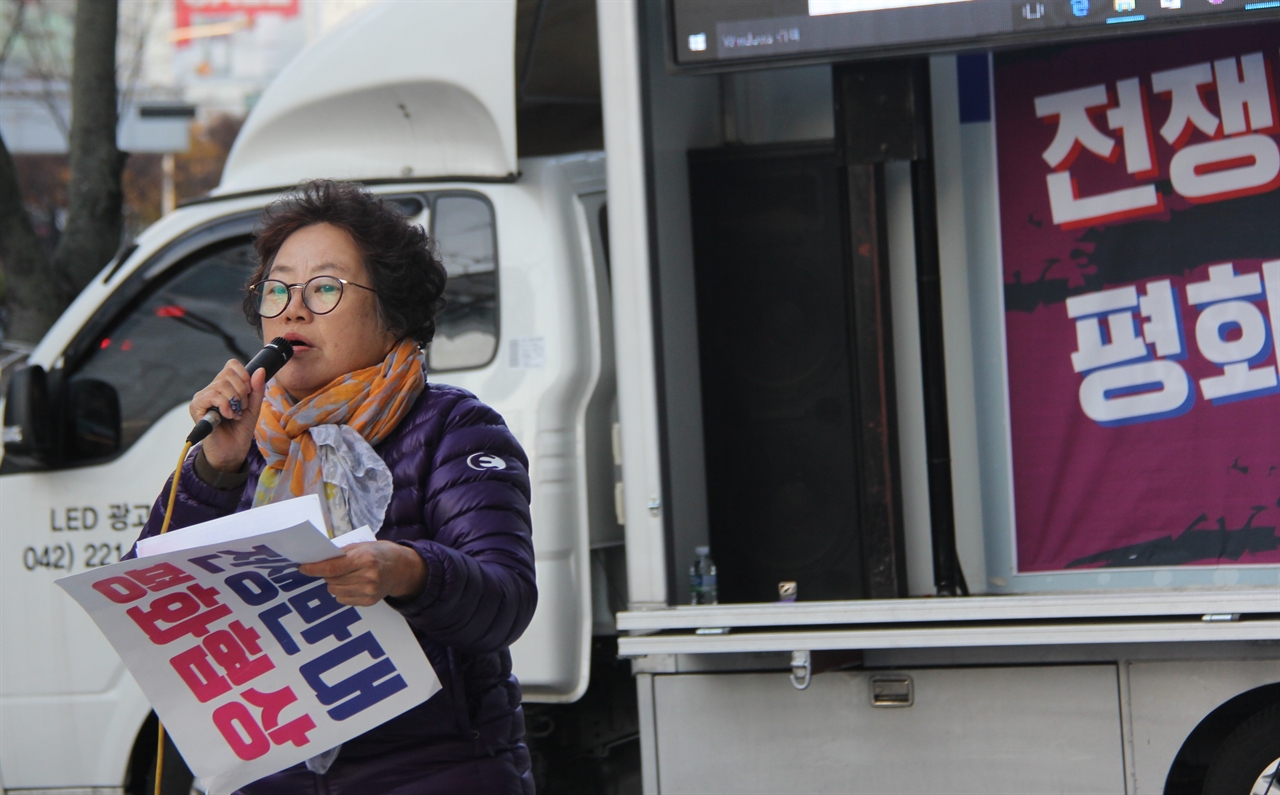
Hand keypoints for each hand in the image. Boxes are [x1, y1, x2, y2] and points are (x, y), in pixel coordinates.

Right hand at [190, 360, 265, 471]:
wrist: (231, 451)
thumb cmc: (240, 429)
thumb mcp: (253, 407)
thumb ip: (256, 389)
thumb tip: (260, 370)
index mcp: (224, 386)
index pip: (232, 365)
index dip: (244, 375)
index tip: (249, 393)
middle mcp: (211, 388)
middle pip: (228, 373)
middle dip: (242, 391)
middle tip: (242, 407)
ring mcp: (202, 397)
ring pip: (222, 384)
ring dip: (235, 400)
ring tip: (236, 414)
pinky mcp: (196, 406)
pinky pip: (213, 396)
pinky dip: (225, 406)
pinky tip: (228, 416)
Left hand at [298, 541, 426, 605]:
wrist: (403, 569)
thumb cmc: (381, 553)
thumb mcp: (363, 546)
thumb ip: (342, 553)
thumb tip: (318, 559)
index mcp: (365, 559)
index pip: (332, 568)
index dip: (314, 569)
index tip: (303, 567)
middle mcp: (367, 577)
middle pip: (332, 580)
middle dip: (326, 574)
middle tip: (334, 568)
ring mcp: (369, 591)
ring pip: (335, 591)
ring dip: (334, 583)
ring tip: (346, 576)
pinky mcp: (369, 601)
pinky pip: (343, 599)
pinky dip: (342, 591)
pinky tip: (352, 584)